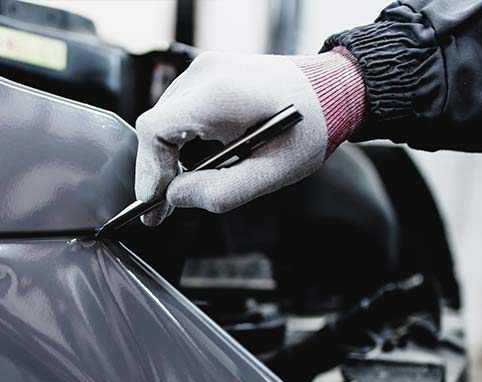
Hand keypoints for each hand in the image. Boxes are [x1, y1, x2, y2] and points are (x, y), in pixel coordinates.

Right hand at [134, 50, 363, 224]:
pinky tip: (187, 167)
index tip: (153, 204)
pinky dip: (175, 142)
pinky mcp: (207, 76)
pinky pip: (176, 113)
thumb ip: (221, 192)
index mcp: (220, 94)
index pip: (155, 129)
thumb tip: (174, 198)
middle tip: (159, 212)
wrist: (333, 91)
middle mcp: (205, 74)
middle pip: (154, 128)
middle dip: (154, 171)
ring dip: (165, 158)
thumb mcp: (272, 174)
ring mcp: (204, 70)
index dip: (148, 170)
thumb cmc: (309, 128)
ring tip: (175, 192)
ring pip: (162, 121)